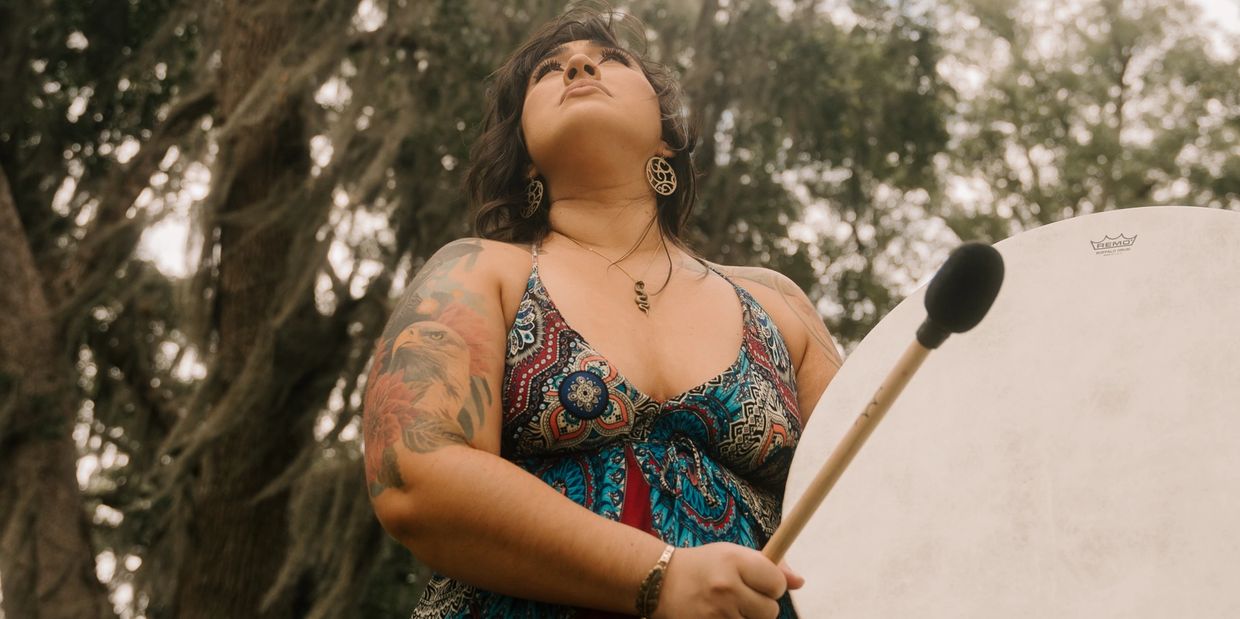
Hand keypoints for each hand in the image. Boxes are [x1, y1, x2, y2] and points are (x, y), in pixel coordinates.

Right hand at [651, 543, 803, 618]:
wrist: (660, 582)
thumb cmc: (703, 566)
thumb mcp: (732, 554)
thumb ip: (767, 566)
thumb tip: (800, 582)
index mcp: (734, 561)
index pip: (777, 583)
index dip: (772, 584)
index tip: (761, 582)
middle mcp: (726, 587)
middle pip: (771, 611)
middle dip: (761, 604)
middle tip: (742, 595)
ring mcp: (717, 613)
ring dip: (747, 617)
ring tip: (727, 605)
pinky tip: (720, 614)